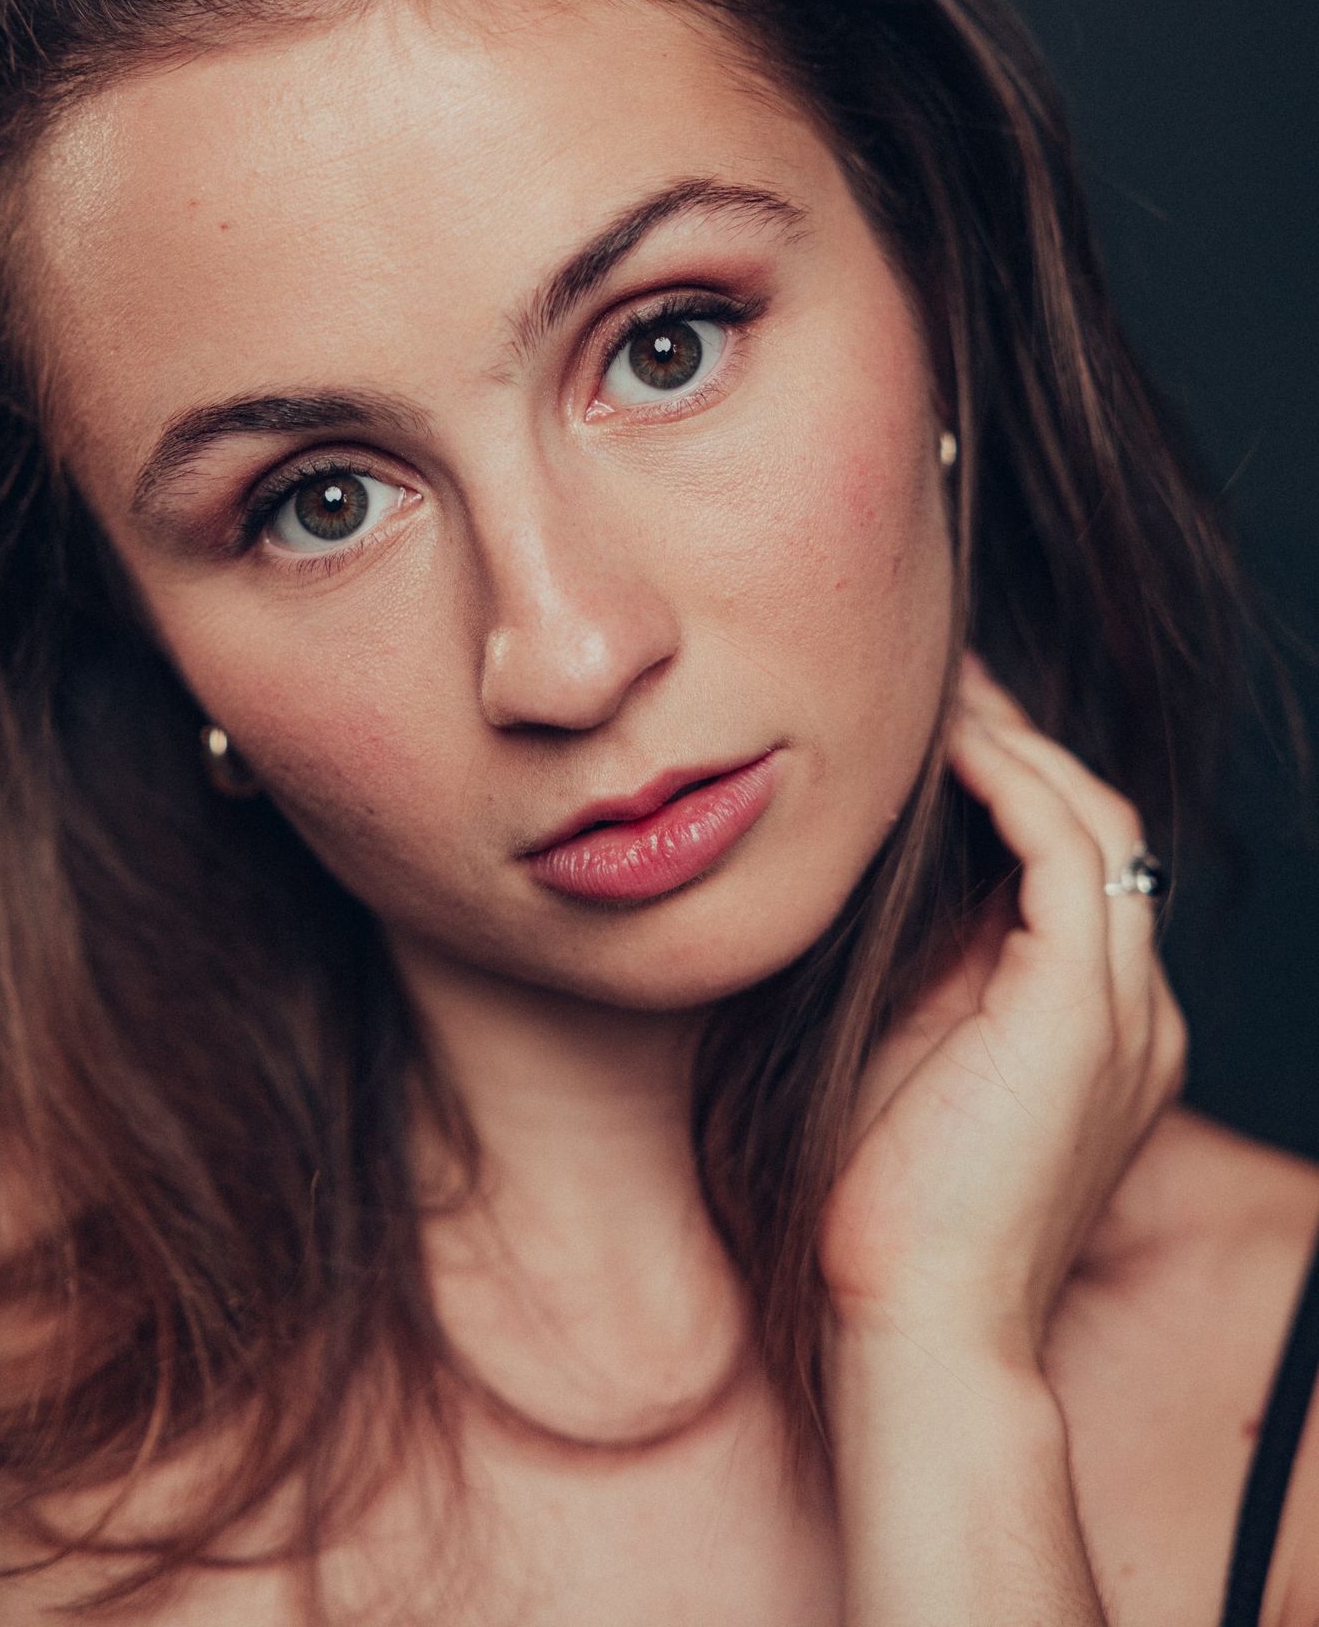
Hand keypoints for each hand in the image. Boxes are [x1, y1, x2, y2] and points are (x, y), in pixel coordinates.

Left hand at [818, 650, 1188, 1371]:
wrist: (916, 1322)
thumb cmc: (887, 1206)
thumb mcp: (909, 1056)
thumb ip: (923, 970)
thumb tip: (872, 877)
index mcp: (1094, 1030)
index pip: (1074, 870)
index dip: (1015, 787)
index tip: (939, 733)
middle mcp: (1134, 1012)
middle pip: (1099, 830)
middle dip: (1023, 745)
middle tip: (944, 685)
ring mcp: (1124, 1011)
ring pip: (1095, 827)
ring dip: (1017, 748)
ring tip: (943, 696)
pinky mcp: (1085, 1011)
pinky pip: (1067, 856)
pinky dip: (1013, 787)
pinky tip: (952, 749)